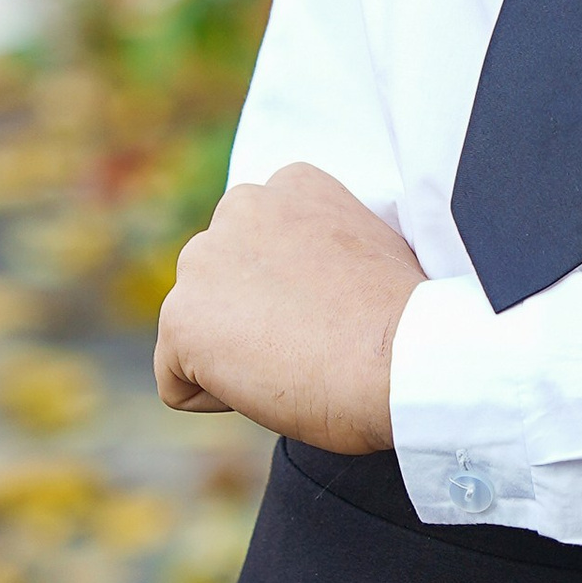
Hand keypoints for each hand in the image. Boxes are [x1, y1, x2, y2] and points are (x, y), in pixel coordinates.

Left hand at [154, 164, 425, 453]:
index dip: (293, 294)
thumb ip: (320, 247)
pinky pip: (176, 380)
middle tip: (313, 343)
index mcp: (290, 184)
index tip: (333, 312)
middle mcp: (239, 205)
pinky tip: (270, 385)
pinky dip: (215, 398)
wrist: (405, 356)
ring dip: (234, 355)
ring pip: (197, 329)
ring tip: (296, 362)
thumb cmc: (404, 318)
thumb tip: (305, 280)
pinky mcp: (181, 319)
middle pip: (222, 285)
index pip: (259, 249)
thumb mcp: (370, 248)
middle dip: (252, 319)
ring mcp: (203, 260)